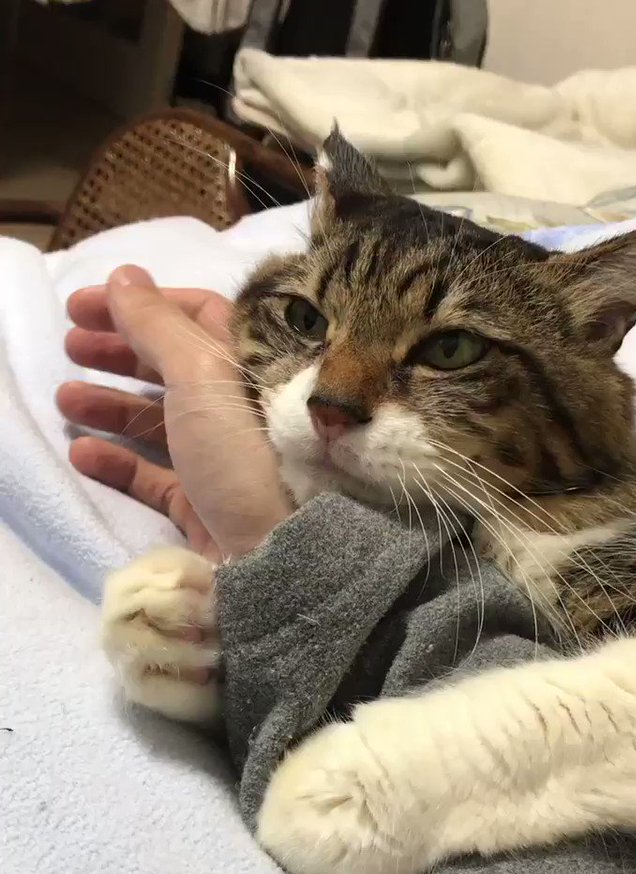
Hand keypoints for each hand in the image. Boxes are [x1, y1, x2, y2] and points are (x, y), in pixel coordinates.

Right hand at [58, 266, 292, 560]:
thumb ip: (157, 323)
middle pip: (173, 366)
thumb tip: (124, 275)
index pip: (196, 315)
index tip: (84, 307)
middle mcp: (242, 405)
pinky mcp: (207, 504)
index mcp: (254, 364)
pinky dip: (120, 462)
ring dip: (110, 404)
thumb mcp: (200, 373)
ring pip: (161, 420)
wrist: (282, 549)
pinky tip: (84, 453)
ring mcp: (225, 457)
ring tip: (65, 400)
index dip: (140, 305)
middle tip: (70, 347)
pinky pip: (156, 476)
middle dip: (119, 353)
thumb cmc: (246, 446)